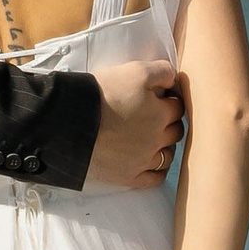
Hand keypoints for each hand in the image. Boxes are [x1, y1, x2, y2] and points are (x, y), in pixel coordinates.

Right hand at [89, 59, 184, 189]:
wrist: (70, 122)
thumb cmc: (102, 94)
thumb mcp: (135, 70)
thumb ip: (162, 71)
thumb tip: (174, 79)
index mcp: (161, 114)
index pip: (178, 107)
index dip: (168, 100)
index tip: (157, 97)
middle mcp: (158, 139)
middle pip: (176, 132)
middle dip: (168, 122)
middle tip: (151, 116)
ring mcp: (144, 161)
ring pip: (168, 156)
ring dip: (164, 146)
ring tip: (149, 138)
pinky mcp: (129, 176)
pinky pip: (155, 179)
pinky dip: (157, 171)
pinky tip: (149, 161)